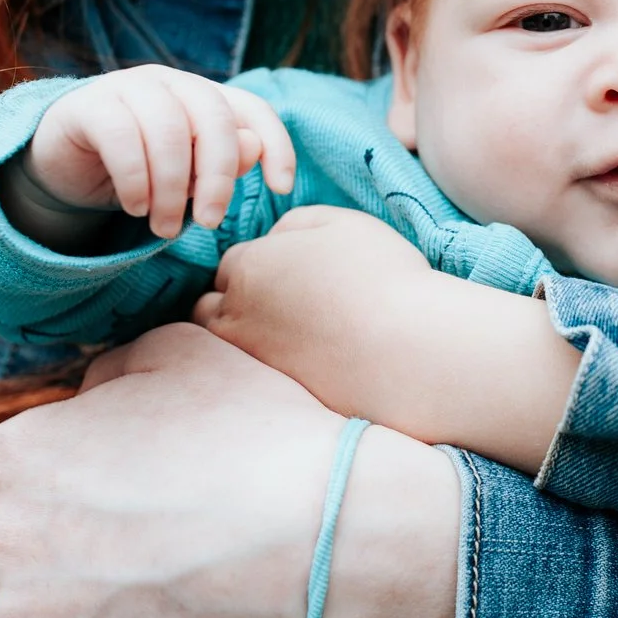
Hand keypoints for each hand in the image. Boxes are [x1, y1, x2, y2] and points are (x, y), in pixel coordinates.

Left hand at [0, 323, 460, 617]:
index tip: (147, 490)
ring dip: (88, 609)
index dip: (94, 478)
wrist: (313, 546)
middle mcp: (0, 537)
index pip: (32, 469)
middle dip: (79, 545)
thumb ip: (108, 371)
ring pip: (45, 615)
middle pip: (28, 544)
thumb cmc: (254, 437)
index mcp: (16, 453)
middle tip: (160, 544)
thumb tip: (89, 398)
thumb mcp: (178, 350)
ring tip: (171, 593)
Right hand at [27, 65, 297, 236]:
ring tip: (162, 228)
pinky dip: (134, 178)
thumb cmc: (138, 171)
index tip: (282, 187)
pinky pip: (121, 136)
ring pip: (167, 130)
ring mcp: (128, 87)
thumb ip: (220, 165)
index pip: (252, 109)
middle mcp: (170, 83)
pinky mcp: (90, 104)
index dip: (276, 143)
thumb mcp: (185, 177)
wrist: (65, 165)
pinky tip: (135, 207)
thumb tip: (254, 149)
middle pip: (213, 118)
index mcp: (202, 97)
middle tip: (209, 222)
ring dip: (170, 188)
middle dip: (217, 176)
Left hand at [194, 207, 581, 472]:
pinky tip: (307, 358)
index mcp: (248, 267)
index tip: (285, 271)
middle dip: (231, 304)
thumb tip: (275, 238)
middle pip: (209, 309)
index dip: (256, 265)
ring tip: (287, 334)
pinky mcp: (275, 394)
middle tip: (277, 304)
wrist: (408, 349)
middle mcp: (237, 316)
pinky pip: (256, 377)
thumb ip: (297, 222)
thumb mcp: (341, 223)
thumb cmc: (379, 275)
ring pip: (226, 347)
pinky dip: (271, 366)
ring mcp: (254, 360)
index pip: (228, 265)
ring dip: (243, 337)